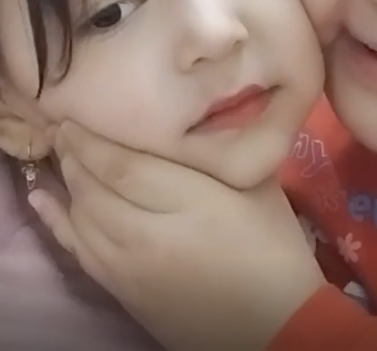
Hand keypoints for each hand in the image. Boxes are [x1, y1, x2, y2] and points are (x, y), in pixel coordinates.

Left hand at [29, 122, 324, 350]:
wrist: (274, 323)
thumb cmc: (273, 246)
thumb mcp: (258, 186)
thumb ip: (220, 151)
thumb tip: (190, 118)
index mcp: (191, 203)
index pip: (124, 166)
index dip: (94, 140)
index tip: (78, 114)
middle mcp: (151, 235)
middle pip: (95, 190)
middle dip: (75, 155)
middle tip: (64, 125)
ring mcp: (131, 268)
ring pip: (82, 219)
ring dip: (67, 183)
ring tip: (63, 153)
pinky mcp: (124, 292)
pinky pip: (78, 252)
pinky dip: (57, 223)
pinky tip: (42, 201)